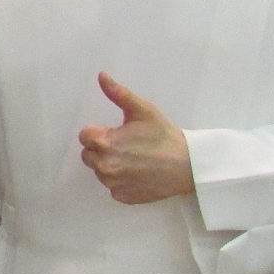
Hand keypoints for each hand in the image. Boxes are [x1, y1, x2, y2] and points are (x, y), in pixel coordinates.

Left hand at [77, 73, 193, 203]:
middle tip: (126, 146)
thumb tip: (101, 75)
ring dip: (111, 165)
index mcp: (104, 143)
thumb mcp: (143, 110)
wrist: (188, 165)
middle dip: (102, 149)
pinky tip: (138, 174)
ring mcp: (113, 184)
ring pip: (100, 172)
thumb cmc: (164, 136)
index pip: (84, 136)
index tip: (117, 133)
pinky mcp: (122, 197)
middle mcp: (104, 166)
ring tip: (134, 159)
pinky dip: (122, 181)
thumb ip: (118, 94)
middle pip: (88, 155)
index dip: (99, 133)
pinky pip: (113, 187)